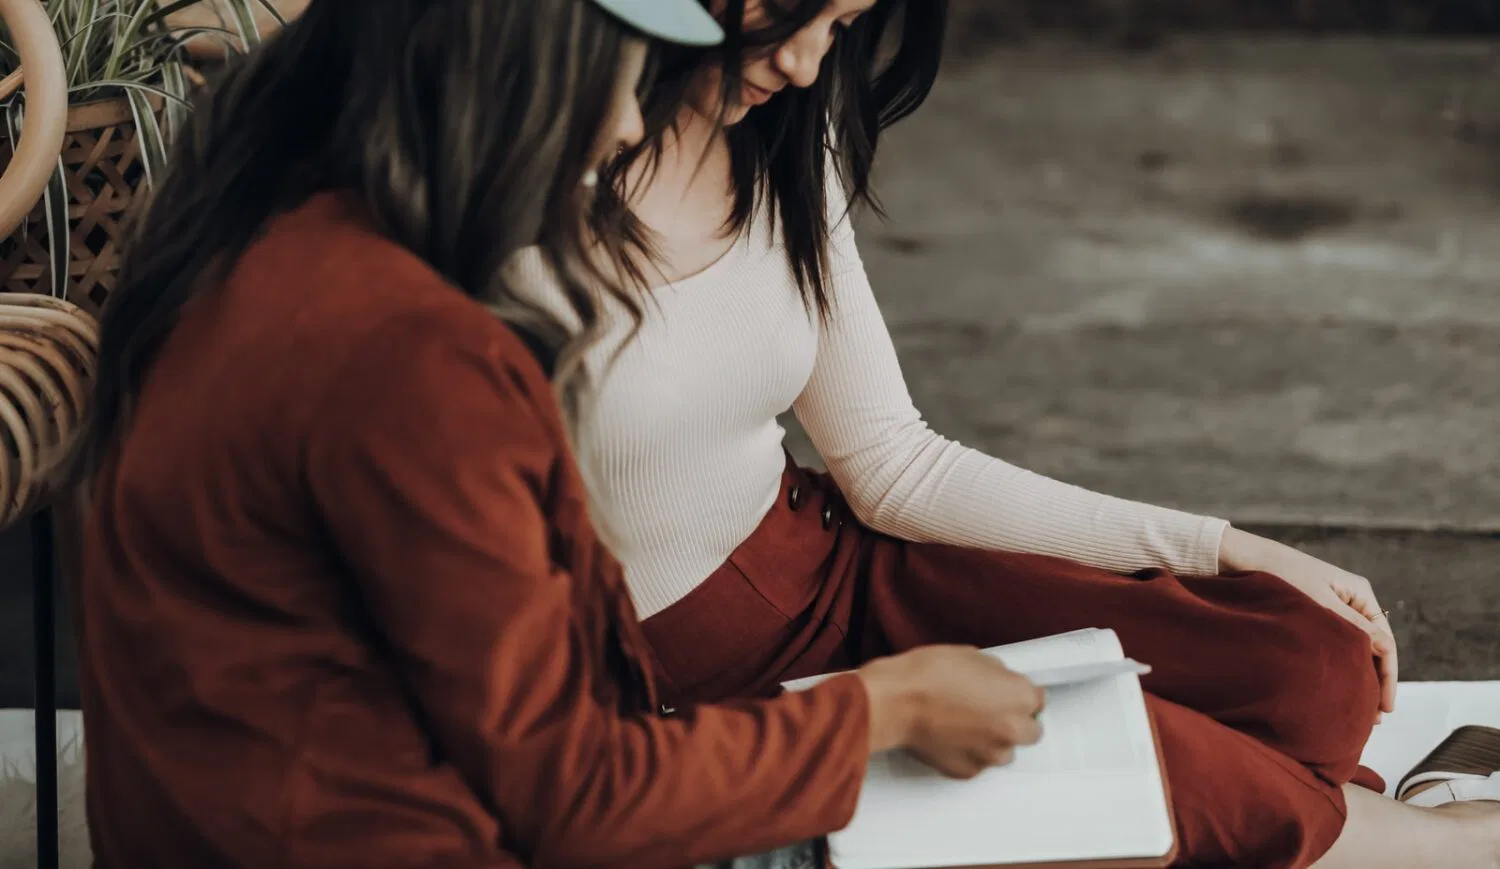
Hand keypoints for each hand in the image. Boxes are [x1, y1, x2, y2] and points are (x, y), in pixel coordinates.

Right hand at [857, 645, 1044, 778]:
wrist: (897, 701)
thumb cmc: (928, 674)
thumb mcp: (973, 656)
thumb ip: (997, 675)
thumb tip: (999, 683)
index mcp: (1019, 697)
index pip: (1038, 701)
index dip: (1019, 695)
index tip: (1008, 695)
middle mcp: (1012, 730)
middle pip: (1030, 732)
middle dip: (1014, 721)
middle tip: (990, 711)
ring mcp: (990, 754)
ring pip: (1003, 751)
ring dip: (992, 740)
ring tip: (965, 725)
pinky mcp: (968, 770)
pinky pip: (976, 763)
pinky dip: (968, 753)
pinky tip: (951, 736)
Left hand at [1219, 527, 1397, 715]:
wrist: (1246, 559)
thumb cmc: (1281, 576)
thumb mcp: (1319, 604)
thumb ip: (1353, 627)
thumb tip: (1385, 650)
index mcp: (1361, 593)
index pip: (1385, 643)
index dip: (1388, 677)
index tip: (1384, 706)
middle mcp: (1352, 601)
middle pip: (1374, 648)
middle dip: (1375, 681)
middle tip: (1374, 716)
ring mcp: (1335, 608)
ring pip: (1355, 648)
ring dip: (1358, 675)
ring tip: (1358, 708)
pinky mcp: (1317, 615)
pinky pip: (1336, 644)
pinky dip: (1341, 664)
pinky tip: (1338, 685)